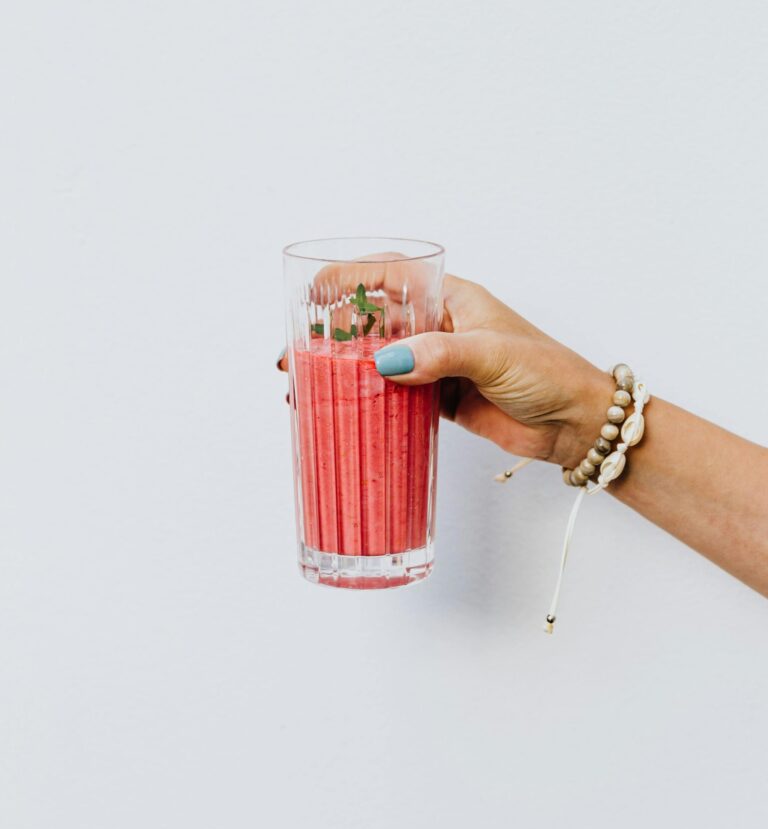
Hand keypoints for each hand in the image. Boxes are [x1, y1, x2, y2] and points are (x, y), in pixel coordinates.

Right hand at [279, 272, 612, 467]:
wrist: (573, 422)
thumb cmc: (546, 372)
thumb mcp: (492, 353)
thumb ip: (439, 354)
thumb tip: (385, 362)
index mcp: (452, 299)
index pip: (392, 276)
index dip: (350, 278)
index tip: (313, 292)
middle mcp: (438, 327)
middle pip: (375, 321)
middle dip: (334, 334)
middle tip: (296, 356)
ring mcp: (436, 364)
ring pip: (379, 360)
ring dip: (345, 371)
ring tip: (308, 387)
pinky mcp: (439, 398)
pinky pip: (395, 395)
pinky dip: (369, 400)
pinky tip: (344, 409)